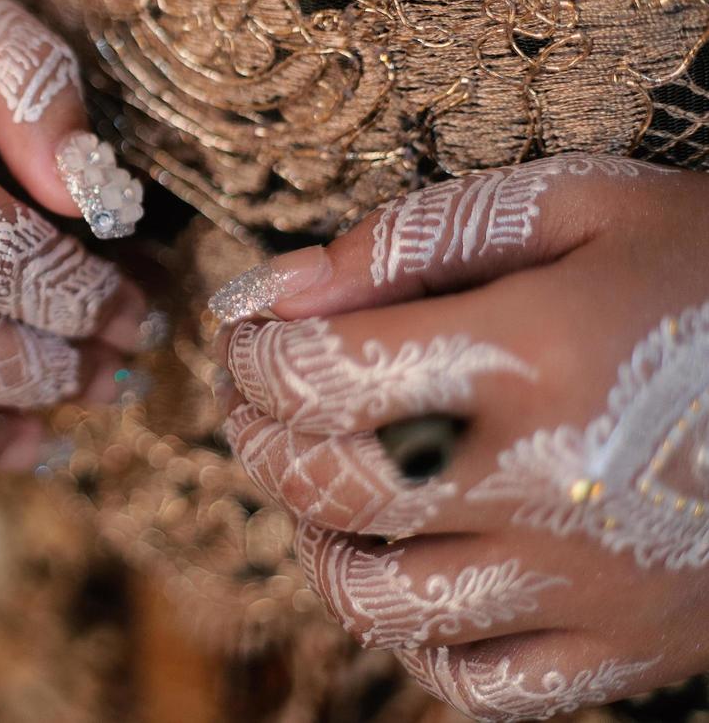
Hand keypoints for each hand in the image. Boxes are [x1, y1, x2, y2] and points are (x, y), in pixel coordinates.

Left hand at [210, 154, 708, 719]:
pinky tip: (412, 574)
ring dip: (315, 541)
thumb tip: (275, 287)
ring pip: (376, 602)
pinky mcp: (631, 650)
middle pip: (325, 487)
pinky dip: (412, 639)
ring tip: (321, 486)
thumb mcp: (587, 206)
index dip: (252, 354)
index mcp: (530, 358)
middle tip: (257, 402)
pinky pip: (475, 684)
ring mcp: (587, 585)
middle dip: (258, 436)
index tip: (249, 336)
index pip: (315, 374)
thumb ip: (419, 237)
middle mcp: (545, 484)